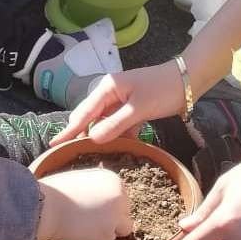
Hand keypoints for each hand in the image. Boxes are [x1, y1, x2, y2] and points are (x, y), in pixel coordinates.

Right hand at [36, 168, 133, 239]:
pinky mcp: (110, 230)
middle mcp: (119, 193)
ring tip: (86, 224)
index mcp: (112, 178)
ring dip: (108, 228)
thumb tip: (103, 195)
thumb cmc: (56, 192)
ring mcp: (117, 212)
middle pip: (124, 211)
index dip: (106, 204)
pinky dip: (99, 238)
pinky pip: (110, 238)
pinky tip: (83, 230)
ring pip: (122, 226)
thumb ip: (97, 186)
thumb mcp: (82, 179)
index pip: (120, 196)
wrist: (46, 206)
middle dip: (111, 217)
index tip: (92, 206)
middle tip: (88, 218)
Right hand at [51, 62, 186, 145]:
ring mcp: (121, 101)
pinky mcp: (132, 109)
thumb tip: (92, 139)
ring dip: (103, 138)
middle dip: (82, 135)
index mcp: (107, 89)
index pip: (83, 113)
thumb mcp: (138, 109)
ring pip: (105, 123)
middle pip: (90, 118)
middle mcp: (110, 94)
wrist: (187, 81)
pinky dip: (118, 136)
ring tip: (92, 158)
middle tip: (70, 157)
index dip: (69, 130)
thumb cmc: (162, 90)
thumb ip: (115, 124)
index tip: (53, 145)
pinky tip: (118, 150)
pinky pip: (118, 125)